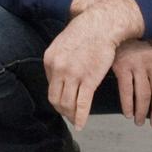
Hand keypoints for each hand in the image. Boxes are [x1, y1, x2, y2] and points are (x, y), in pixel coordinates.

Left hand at [44, 0, 143, 130]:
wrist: (101, 25)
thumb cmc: (85, 32)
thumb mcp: (63, 44)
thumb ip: (58, 60)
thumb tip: (58, 76)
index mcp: (50, 60)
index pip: (50, 86)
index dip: (57, 96)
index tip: (64, 101)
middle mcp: (58, 69)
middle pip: (55, 98)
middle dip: (62, 110)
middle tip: (68, 115)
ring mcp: (73, 75)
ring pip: (67, 103)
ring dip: (71, 115)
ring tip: (75, 120)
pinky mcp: (89, 80)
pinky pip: (82, 104)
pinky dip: (80, 117)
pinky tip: (81, 125)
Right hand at [112, 39, 151, 127]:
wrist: (115, 25)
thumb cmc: (133, 38)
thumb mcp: (151, 47)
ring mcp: (137, 64)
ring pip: (143, 94)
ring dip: (142, 111)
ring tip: (138, 121)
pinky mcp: (121, 66)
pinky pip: (126, 91)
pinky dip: (127, 104)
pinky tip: (128, 113)